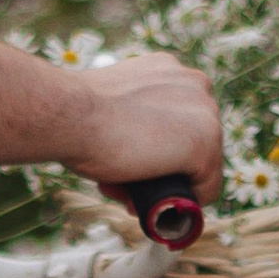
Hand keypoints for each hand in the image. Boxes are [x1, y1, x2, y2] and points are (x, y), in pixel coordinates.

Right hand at [62, 52, 223, 208]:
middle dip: (162, 169)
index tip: (130, 165)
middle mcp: (195, 85)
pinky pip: (208, 187)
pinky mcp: (205, 144)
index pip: (180, 121)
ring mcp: (206, 114)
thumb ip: (130, 116)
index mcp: (170, 71)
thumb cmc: (77, 113)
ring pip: (200, 167)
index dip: (157, 150)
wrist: (71, 115)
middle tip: (124, 183)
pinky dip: (185, 204)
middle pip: (191, 143)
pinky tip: (155, 206)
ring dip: (168, 187)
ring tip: (128, 195)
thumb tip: (133, 148)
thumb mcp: (111, 106)